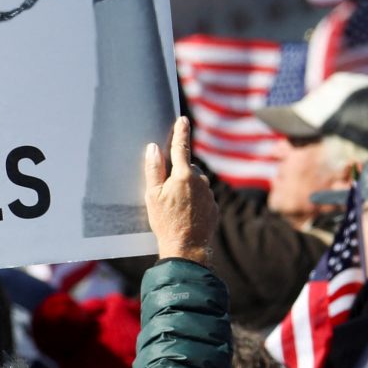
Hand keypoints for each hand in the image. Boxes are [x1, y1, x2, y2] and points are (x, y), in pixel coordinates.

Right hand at [144, 117, 216, 264]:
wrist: (187, 248)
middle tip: (166, 191)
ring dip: (187, 188)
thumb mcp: (152, 195)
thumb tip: (153, 148)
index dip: (180, 132)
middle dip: (179, 173)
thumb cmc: (166, 221)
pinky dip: (195, 200)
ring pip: (196, 182)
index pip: (181, 147)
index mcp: (183, 175)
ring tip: (176, 207)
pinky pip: (203, 197)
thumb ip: (154, 169)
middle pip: (188, 168)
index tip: (183, 119)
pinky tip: (186, 214)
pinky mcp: (214, 207)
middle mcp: (200, 181)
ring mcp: (209, 194)